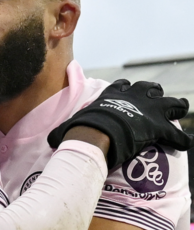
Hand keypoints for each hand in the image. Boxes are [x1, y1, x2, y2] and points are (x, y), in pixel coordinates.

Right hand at [48, 79, 192, 168]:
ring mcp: (147, 110)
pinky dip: (181, 140)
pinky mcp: (158, 127)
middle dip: (154, 94)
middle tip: (156, 102)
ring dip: (175, 107)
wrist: (96, 135)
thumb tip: (50, 139)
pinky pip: (176, 134)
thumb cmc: (81, 129)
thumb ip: (63, 130)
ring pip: (170, 103)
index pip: (122, 85)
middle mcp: (132, 97)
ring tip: (179, 110)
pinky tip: (184, 144)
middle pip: (149, 88)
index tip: (128, 94)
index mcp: (112, 94)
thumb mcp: (69, 125)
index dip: (127, 90)